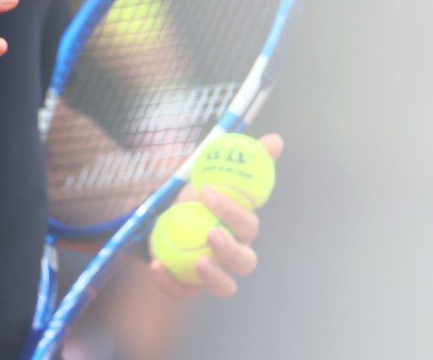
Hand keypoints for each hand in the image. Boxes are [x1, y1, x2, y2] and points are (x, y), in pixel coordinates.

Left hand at [147, 133, 283, 299]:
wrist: (167, 215)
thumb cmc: (199, 195)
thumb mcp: (216, 173)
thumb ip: (246, 159)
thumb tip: (275, 140)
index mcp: (242, 228)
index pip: (248, 225)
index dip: (232, 211)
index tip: (207, 192)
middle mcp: (234, 254)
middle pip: (244, 262)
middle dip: (231, 250)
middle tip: (211, 233)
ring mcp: (212, 273)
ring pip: (225, 287)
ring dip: (215, 277)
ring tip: (198, 261)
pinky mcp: (188, 285)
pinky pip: (182, 292)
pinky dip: (170, 283)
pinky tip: (157, 266)